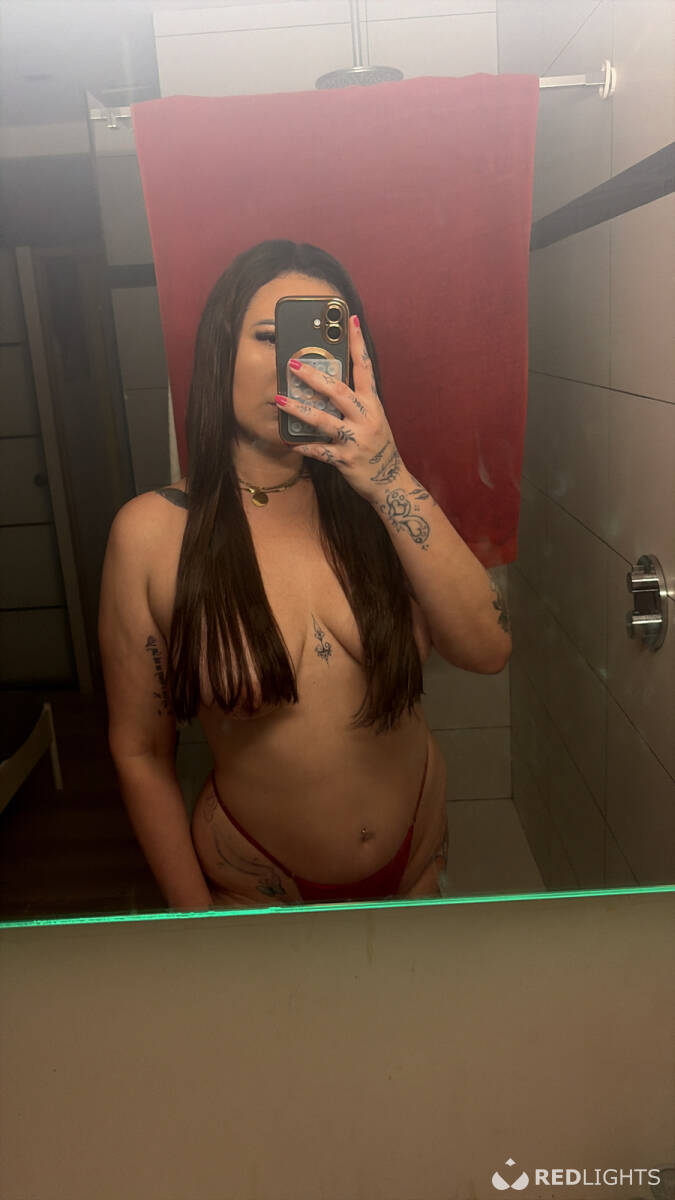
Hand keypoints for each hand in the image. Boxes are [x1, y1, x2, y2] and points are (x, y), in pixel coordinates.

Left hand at [275, 315, 406, 503]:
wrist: (391, 483)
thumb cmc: (377, 447)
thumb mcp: (372, 420)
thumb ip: (354, 403)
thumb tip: (327, 384)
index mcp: (372, 405)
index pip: (365, 368)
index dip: (357, 344)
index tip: (351, 320)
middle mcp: (366, 418)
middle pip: (339, 391)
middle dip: (315, 377)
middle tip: (293, 364)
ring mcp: (356, 440)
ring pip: (325, 421)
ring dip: (301, 410)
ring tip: (281, 400)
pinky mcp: (346, 460)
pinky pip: (320, 451)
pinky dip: (304, 446)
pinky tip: (289, 441)